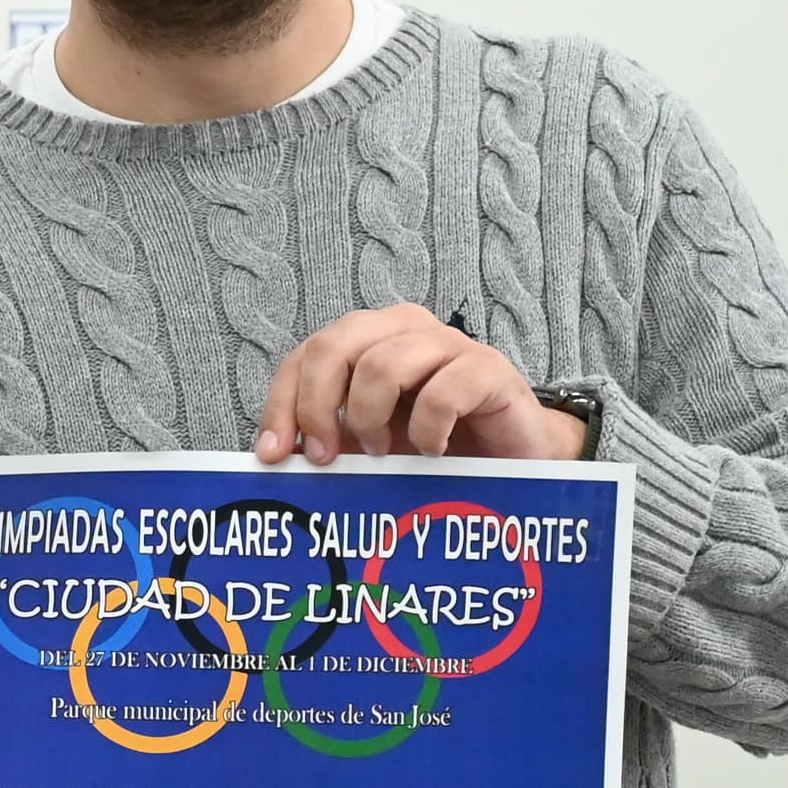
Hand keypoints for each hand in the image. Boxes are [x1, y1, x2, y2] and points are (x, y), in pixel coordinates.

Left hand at [258, 304, 588, 464]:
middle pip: (335, 344)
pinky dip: (427, 429)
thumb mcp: (367, 445)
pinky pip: (442, 392)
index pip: (306, 354)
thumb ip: (326, 440)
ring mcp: (449, 344)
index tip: (275, 455)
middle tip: (328, 455)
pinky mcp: (489, 368)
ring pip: (383, 363)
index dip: (283, 402)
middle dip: (318, 406)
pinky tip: (433, 451)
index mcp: (368, 340)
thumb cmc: (435, 447)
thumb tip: (273, 457)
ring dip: (370, 418)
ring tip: (383, 454)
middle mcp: (404, 330)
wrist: (513, 457)